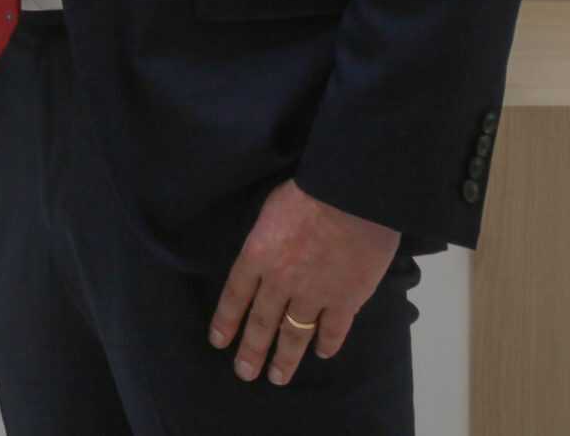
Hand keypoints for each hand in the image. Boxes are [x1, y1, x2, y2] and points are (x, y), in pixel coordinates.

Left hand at [208, 178, 399, 385]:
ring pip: (294, 335)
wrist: (351, 198)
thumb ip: (264, 241)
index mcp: (256, 256)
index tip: (219, 342)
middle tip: (244, 373)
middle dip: (251, 351)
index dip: (226, 321)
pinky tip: (321, 354)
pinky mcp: (346, 300)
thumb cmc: (307, 193)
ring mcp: (313, 294)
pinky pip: (333, 330)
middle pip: (261, 322)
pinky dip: (326, 344)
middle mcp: (280, 281)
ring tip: (277, 377)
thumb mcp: (268, 212)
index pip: (234, 296)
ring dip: (285, 358)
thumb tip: (264, 257)